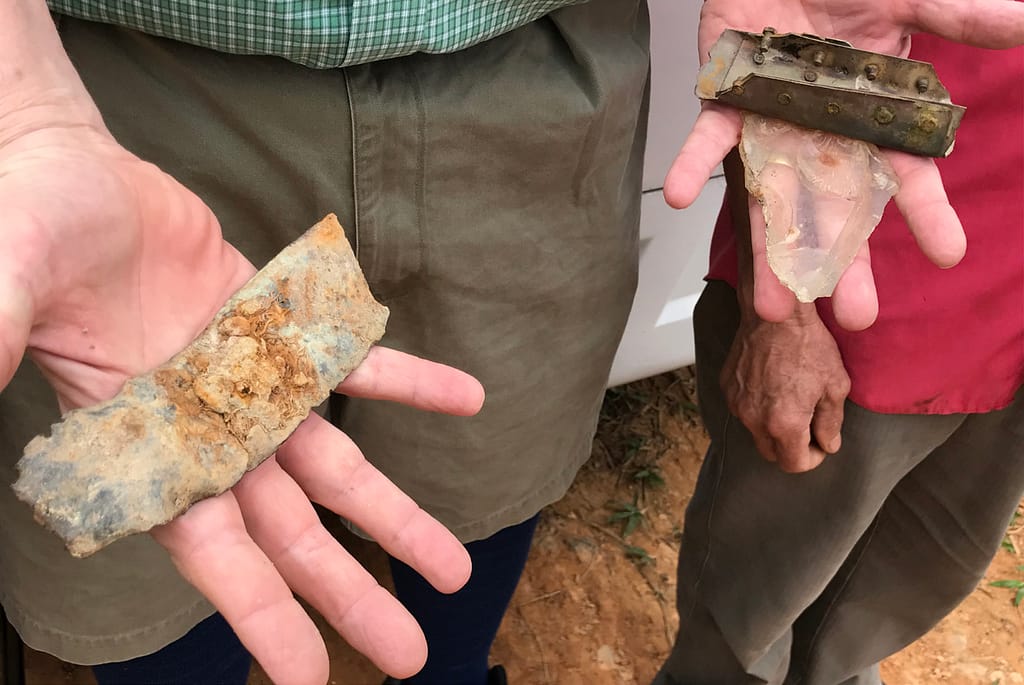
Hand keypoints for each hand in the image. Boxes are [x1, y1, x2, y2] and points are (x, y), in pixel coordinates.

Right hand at [1, 95, 482, 683]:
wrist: (74, 176)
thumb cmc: (30, 227)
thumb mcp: (6, 280)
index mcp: (150, 447)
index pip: (214, 553)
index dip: (262, 616)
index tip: (308, 681)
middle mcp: (212, 432)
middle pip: (294, 532)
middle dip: (349, 593)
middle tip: (407, 655)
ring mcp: (255, 386)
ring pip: (336, 466)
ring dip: (395, 515)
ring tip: (452, 569)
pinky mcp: (283, 329)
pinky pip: (360, 362)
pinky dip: (413, 382)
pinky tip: (467, 400)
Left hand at [665, 0, 1023, 329]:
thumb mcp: (908, 2)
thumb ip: (956, 18)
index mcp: (869, 124)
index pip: (902, 178)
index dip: (925, 214)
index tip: (948, 253)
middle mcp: (819, 140)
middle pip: (833, 213)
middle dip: (841, 265)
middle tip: (853, 316)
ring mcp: (770, 127)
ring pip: (770, 200)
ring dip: (767, 252)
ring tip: (771, 307)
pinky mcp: (727, 104)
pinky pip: (707, 141)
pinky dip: (694, 166)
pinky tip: (681, 196)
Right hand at [721, 296, 849, 472]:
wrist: (776, 313)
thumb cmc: (808, 345)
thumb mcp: (835, 385)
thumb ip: (831, 422)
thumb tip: (828, 443)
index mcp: (785, 423)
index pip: (794, 465)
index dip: (812, 459)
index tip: (820, 444)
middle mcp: (755, 419)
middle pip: (771, 454)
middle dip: (790, 447)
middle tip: (807, 426)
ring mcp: (737, 403)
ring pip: (755, 431)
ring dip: (772, 426)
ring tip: (788, 399)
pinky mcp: (727, 387)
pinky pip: (743, 409)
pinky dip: (757, 406)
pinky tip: (771, 383)